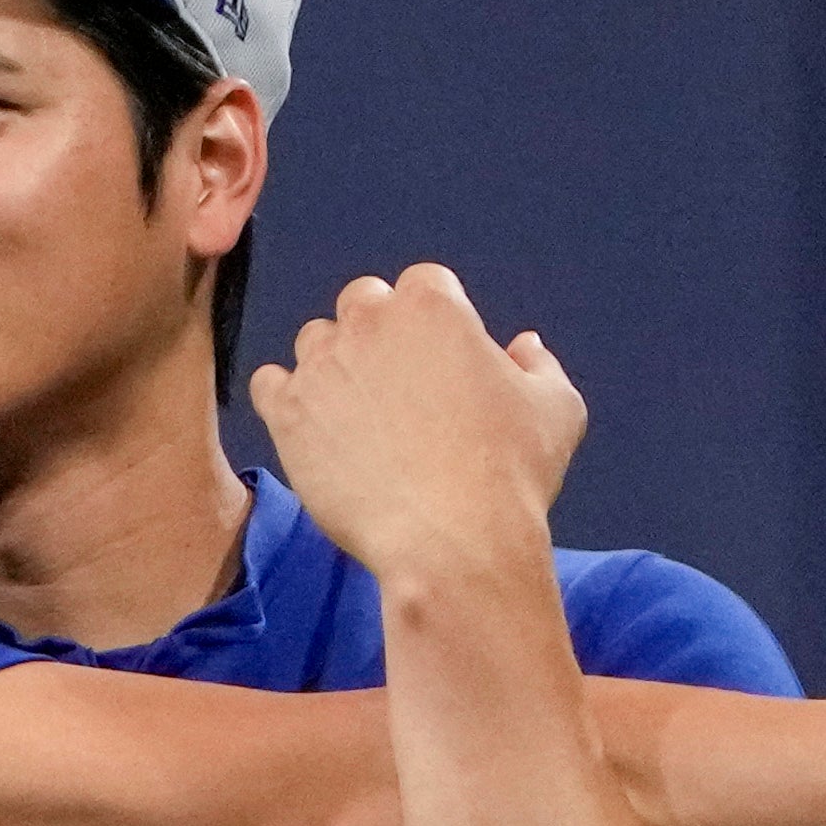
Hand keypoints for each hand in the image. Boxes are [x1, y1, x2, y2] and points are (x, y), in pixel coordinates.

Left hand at [250, 266, 588, 599]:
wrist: (451, 542)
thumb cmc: (513, 475)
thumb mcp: (556, 409)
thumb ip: (536, 365)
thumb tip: (523, 345)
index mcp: (433, 303)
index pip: (423, 284)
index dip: (435, 321)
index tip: (441, 360)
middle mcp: (369, 321)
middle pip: (363, 303)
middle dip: (379, 332)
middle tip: (398, 387)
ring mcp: (322, 365)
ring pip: (315, 342)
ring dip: (334, 365)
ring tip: (360, 418)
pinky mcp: (286, 412)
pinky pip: (270, 385)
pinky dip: (287, 399)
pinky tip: (315, 429)